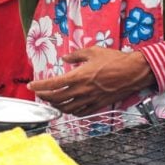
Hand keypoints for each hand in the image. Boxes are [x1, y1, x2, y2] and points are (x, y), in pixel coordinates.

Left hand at [29, 48, 155, 116]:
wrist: (133, 72)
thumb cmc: (114, 60)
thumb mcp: (93, 51)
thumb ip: (76, 55)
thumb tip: (66, 58)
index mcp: (78, 76)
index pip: (53, 84)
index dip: (39, 86)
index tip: (31, 85)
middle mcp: (82, 91)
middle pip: (56, 99)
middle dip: (44, 97)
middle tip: (38, 93)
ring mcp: (90, 100)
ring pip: (66, 108)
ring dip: (55, 105)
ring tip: (51, 101)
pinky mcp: (98, 106)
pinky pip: (80, 112)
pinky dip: (70, 111)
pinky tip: (68, 107)